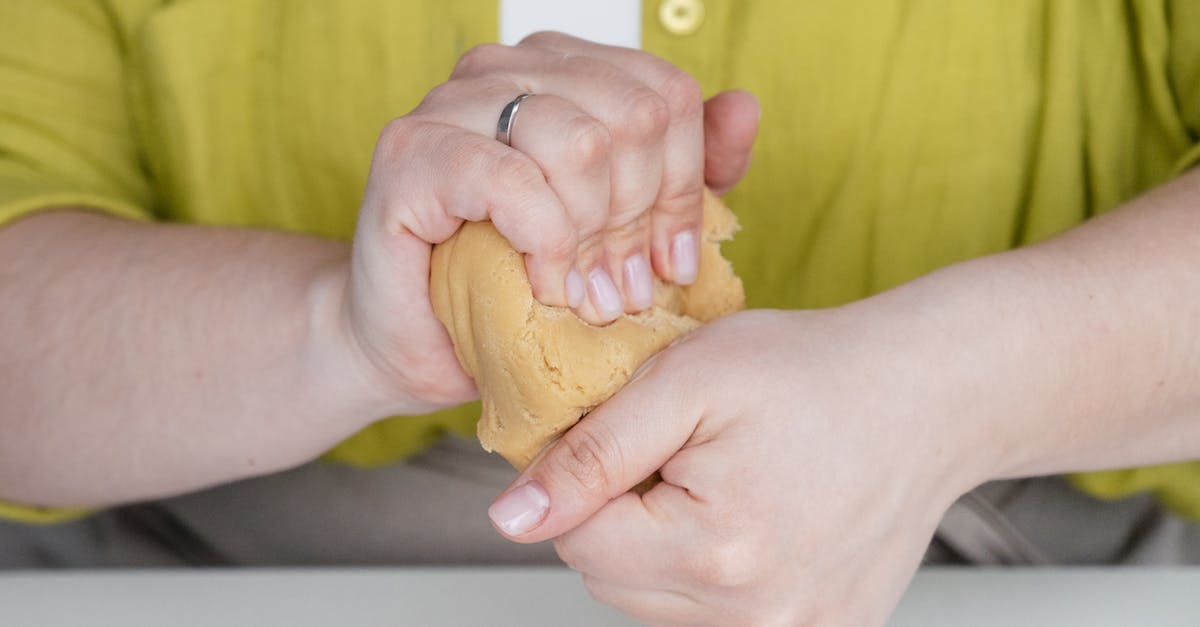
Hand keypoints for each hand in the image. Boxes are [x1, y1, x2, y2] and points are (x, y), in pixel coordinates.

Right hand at [342, 32, 758, 410]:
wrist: (420, 339)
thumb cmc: (518, 283)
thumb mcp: (623, 231)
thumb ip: (687, 172)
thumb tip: (744, 106)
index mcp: (562, 70)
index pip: (666, 95)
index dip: (685, 186)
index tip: (670, 263)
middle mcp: (508, 68)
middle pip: (632, 117)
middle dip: (639, 221)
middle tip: (622, 291)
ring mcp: (453, 102)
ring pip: (580, 142)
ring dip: (594, 239)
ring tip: (585, 296)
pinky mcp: (412, 152)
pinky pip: (514, 180)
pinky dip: (545, 243)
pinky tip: (543, 284)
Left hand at [487, 309, 983, 625]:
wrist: (926, 395)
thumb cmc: (813, 372)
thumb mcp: (683, 380)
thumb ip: (589, 454)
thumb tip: (511, 519)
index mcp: (715, 549)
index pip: (578, 542)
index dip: (589, 480)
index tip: (632, 435)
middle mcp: (758, 615)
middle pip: (615, 581)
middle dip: (625, 514)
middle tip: (684, 451)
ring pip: (660, 606)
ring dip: (665, 548)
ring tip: (719, 482)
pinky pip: (717, 618)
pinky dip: (713, 572)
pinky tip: (752, 519)